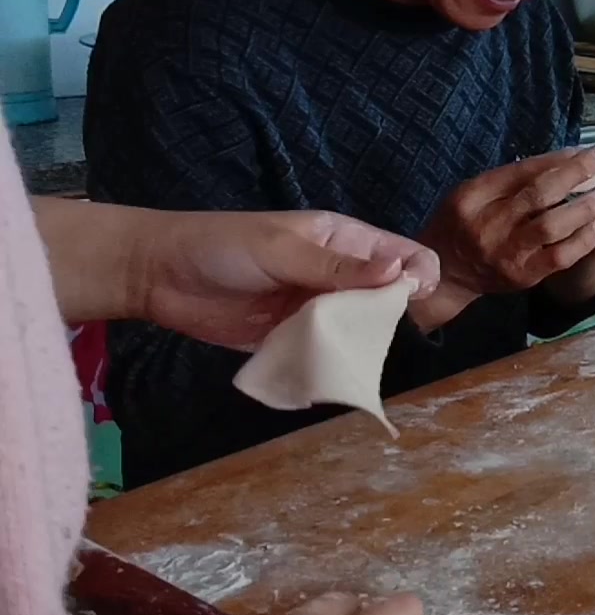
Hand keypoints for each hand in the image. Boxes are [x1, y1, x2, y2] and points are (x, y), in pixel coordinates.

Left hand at [136, 211, 439, 349]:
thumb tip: (400, 271)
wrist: (157, 275)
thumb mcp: (281, 250)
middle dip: (390, 319)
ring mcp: (317, 310)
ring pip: (360, 331)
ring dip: (359, 346)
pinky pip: (326, 354)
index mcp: (346, 242)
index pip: (406, 255)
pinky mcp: (294, 339)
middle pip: (388, 299)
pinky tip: (326, 373)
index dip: (418, 276)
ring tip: (346, 355)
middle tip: (369, 333)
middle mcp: (339, 277)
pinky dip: (330, 365)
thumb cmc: (222, 246)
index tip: (406, 299)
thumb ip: (337, 266)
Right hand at [418, 144, 594, 300]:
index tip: (589, 148)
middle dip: (579, 172)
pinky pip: (561, 256)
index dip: (560, 158)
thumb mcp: (473, 192)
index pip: (522, 170)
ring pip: (554, 225)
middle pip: (540, 193)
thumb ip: (511, 178)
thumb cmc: (464, 224)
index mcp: (474, 196)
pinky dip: (585, 238)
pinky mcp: (524, 276)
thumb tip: (564, 159)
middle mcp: (489, 224)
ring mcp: (507, 253)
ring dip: (589, 206)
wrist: (447, 272)